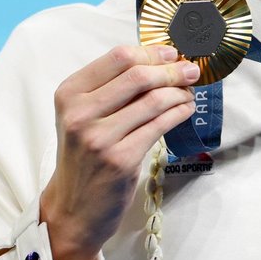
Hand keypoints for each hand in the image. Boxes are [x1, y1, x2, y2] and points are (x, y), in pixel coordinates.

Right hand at [39, 44, 199, 259]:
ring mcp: (100, 137)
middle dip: (172, 69)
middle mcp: (80, 113)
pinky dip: (179, 112)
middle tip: (191, 70)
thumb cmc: (84, 156)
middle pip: (138, 75)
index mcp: (69, 93)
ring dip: (180, 91)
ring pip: (154, 100)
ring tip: (190, 91)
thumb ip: (112, 87)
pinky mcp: (121, 159)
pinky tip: (186, 109)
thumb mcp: (84, 115)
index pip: (118, 57)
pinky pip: (160, 125)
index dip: (152, 52)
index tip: (172, 53)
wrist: (73, 208)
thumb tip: (161, 59)